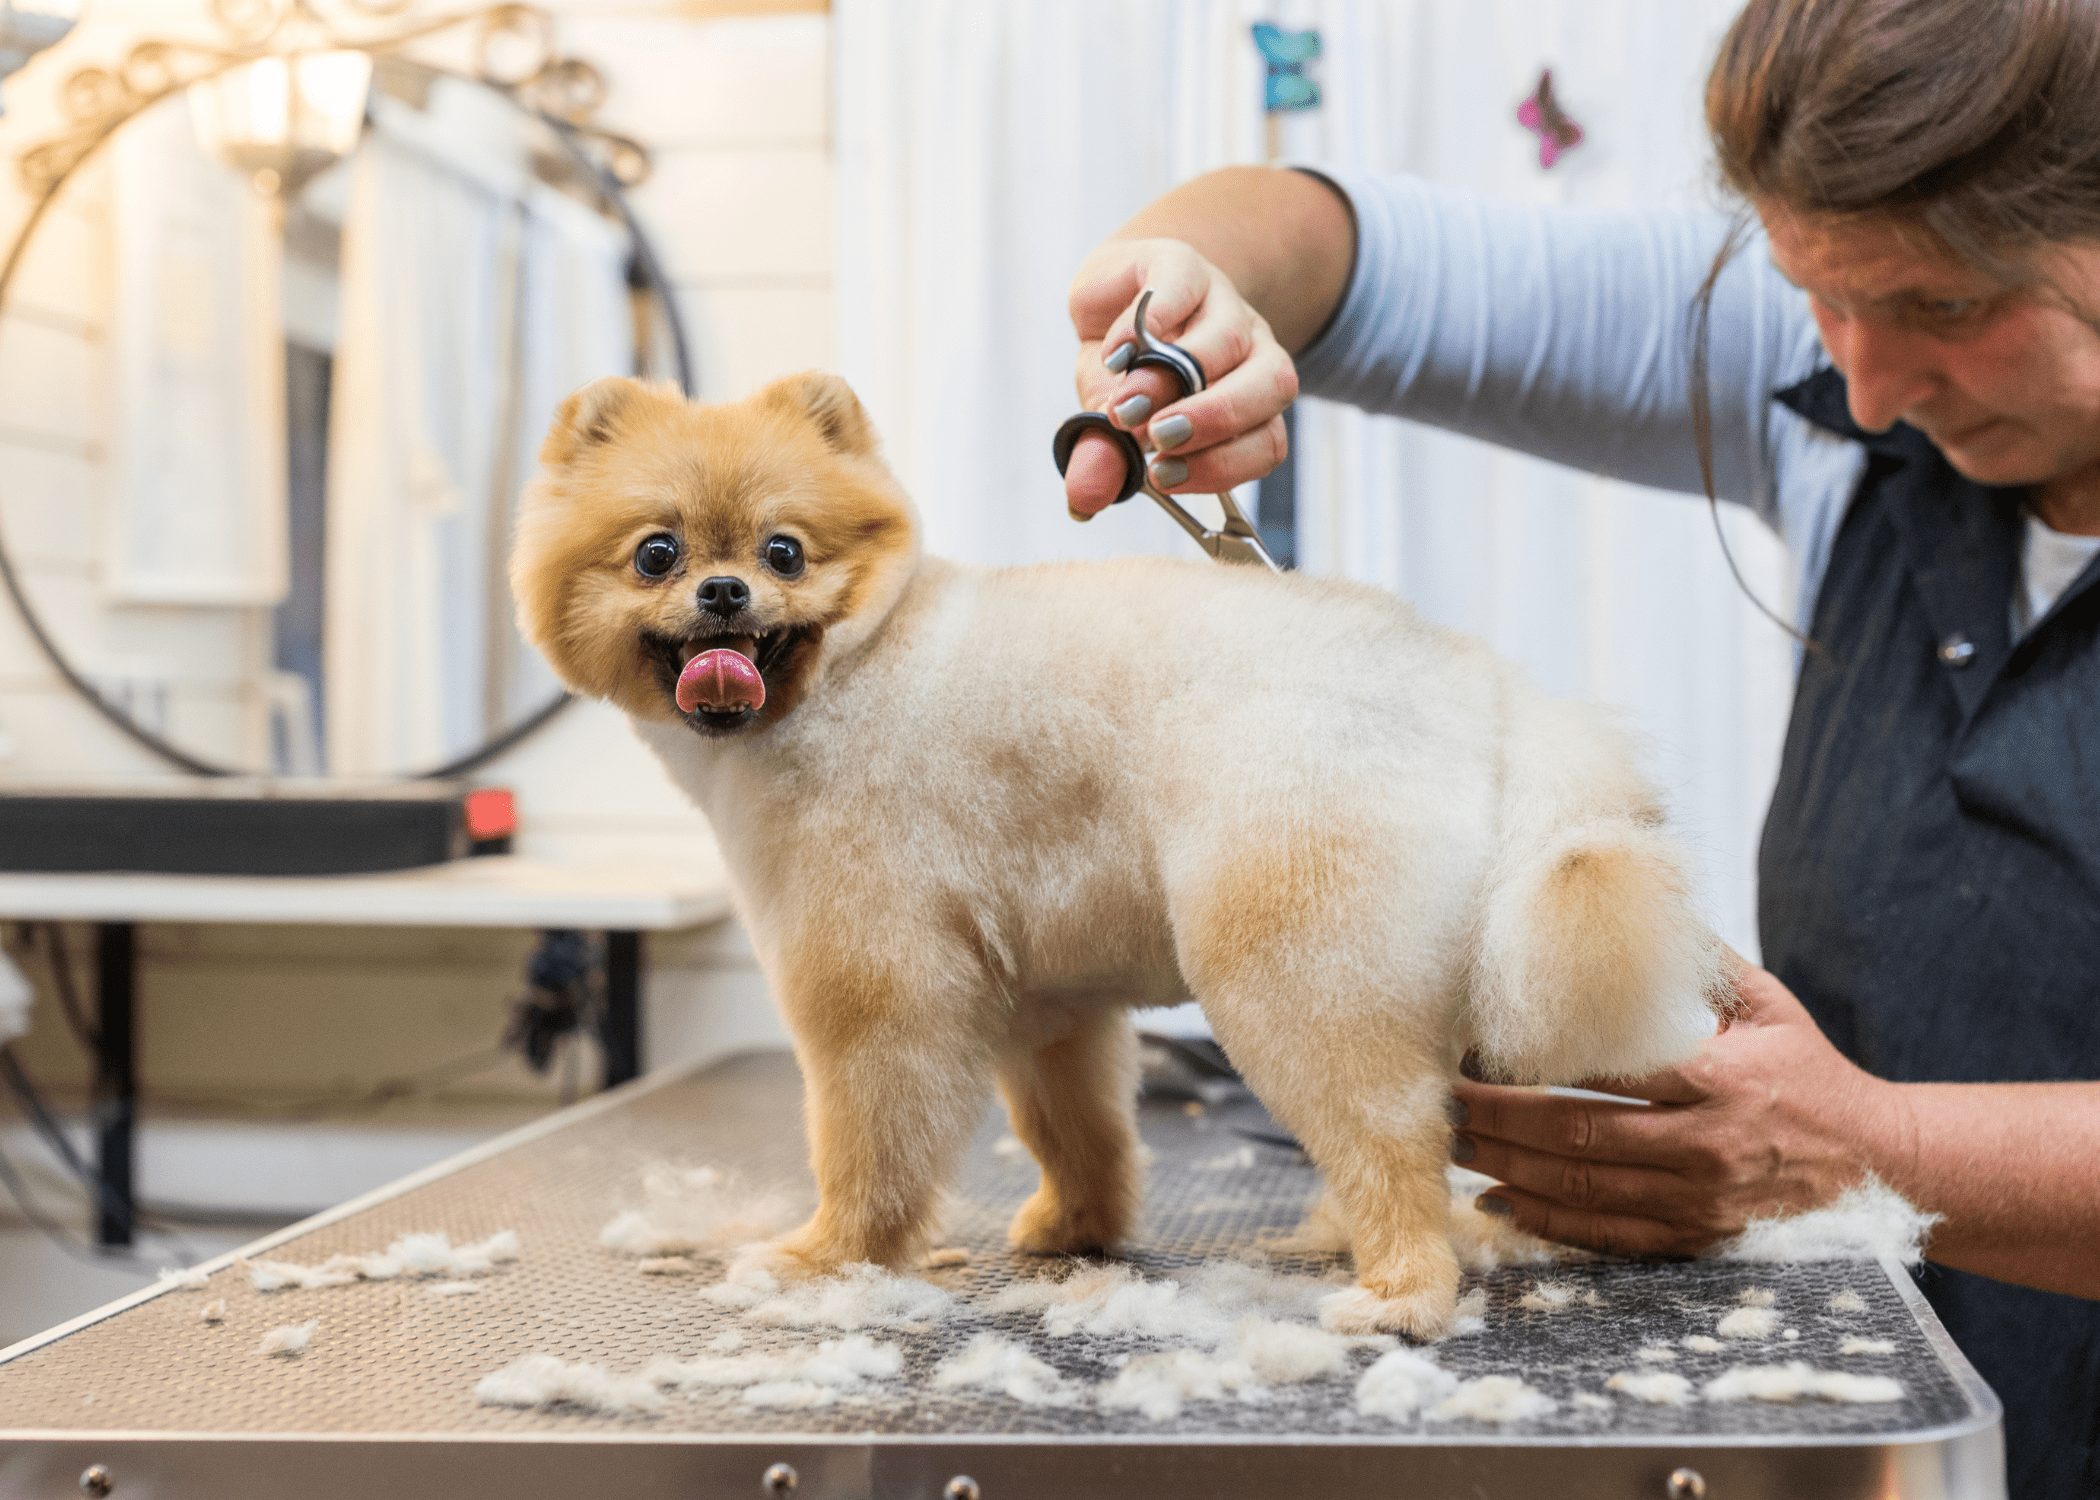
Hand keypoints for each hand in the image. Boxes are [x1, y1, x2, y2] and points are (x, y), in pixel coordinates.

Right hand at [1063, 237, 1299, 516]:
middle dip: (1212, 419)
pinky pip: (1182, 287)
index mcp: (1249, 399)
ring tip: (1125, 406)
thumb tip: (1083, 499)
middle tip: (1157, 439)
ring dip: (1172, 378)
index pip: (1267, 440)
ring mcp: (1222, 302)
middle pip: (1270, 385)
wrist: (1117, 289)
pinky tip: (1114, 354)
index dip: (1224, 465)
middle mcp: (1251, 351)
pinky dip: (1147, 323)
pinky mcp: (1182, 264)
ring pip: (1228, 340)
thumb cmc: (1127, 367)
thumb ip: (1106, 458)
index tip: (1163, 476)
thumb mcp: (1112, 419)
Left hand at [1450, 960, 1909, 1257]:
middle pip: (1581, 1135)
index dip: (1535, 1066)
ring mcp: (1700, 1200)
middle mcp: (1706, 1144)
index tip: (1477, 1051)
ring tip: (1457, 1148)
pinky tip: (1501, 1203)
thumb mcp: (1769, 1006)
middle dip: (1502, 1121)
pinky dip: (1549, 1224)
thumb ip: (1702, 961)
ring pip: (1585, 1190)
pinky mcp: (1698, 1238)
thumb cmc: (1812, 1074)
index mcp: (1719, 1078)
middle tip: (1447, 1104)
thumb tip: (1646, 893)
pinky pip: (1609, 1237)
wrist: (1880, 1164)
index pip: (1608, 1072)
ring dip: (1511, 1170)